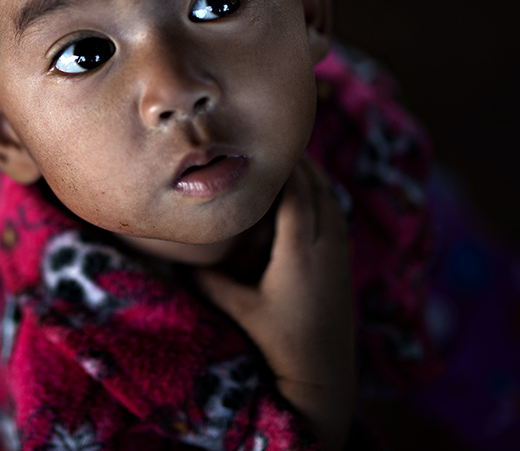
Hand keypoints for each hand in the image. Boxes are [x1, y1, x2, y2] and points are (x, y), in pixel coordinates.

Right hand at [197, 156, 355, 450]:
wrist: (324, 378)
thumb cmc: (279, 344)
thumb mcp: (237, 309)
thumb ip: (208, 279)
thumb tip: (175, 252)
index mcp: (301, 253)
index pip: (296, 192)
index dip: (280, 166)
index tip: (260, 145)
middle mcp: (327, 248)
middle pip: (318, 189)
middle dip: (298, 163)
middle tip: (272, 141)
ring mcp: (340, 257)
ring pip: (332, 201)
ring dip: (312, 178)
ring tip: (289, 161)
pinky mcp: (344, 267)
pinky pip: (336, 217)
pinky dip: (322, 197)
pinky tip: (307, 196)